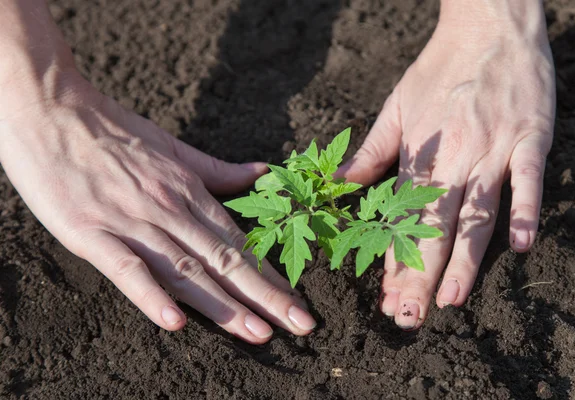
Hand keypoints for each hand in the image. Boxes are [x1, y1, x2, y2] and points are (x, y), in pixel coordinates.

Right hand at [0, 72, 316, 343]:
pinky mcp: (91, 233)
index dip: (270, 274)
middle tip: (301, 326)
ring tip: (258, 332)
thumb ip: (220, 170)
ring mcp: (132, 222)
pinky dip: (150, 295)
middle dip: (265, 297)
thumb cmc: (114, 130)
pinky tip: (175, 322)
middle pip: (224, 260)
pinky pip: (126, 268)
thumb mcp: (174, 147)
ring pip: (186, 268)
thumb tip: (264, 174)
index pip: (239, 241)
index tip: (297, 302)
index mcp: (189, 191)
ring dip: (223, 303)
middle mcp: (169, 209)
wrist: (52, 110)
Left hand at [338, 1, 554, 328]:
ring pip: (476, 213)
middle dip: (420, 274)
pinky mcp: (529, 137)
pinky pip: (527, 178)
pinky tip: (522, 246)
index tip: (387, 298)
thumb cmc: (438, 71)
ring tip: (450, 300)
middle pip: (433, 226)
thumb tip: (338, 186)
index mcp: (418, 155)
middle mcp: (453, 159)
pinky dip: (525, 210)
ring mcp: (493, 149)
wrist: (487, 26)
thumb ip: (369, 153)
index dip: (393, 261)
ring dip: (463, 259)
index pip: (401, 220)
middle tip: (410, 317)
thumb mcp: (394, 109)